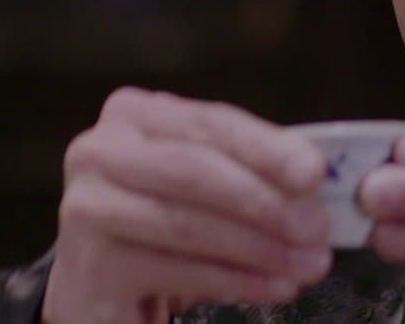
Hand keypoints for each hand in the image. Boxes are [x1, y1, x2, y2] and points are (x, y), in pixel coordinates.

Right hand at [42, 88, 333, 323]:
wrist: (102, 289)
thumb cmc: (165, 226)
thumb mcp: (210, 185)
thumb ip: (252, 172)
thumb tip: (314, 182)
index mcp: (134, 114)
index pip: (210, 124)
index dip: (266, 148)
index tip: (315, 173)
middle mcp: (99, 152)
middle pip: (193, 171)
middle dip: (264, 200)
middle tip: (317, 227)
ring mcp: (87, 208)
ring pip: (186, 224)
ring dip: (259, 247)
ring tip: (310, 265)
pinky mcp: (91, 266)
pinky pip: (177, 270)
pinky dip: (236, 281)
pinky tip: (276, 287)